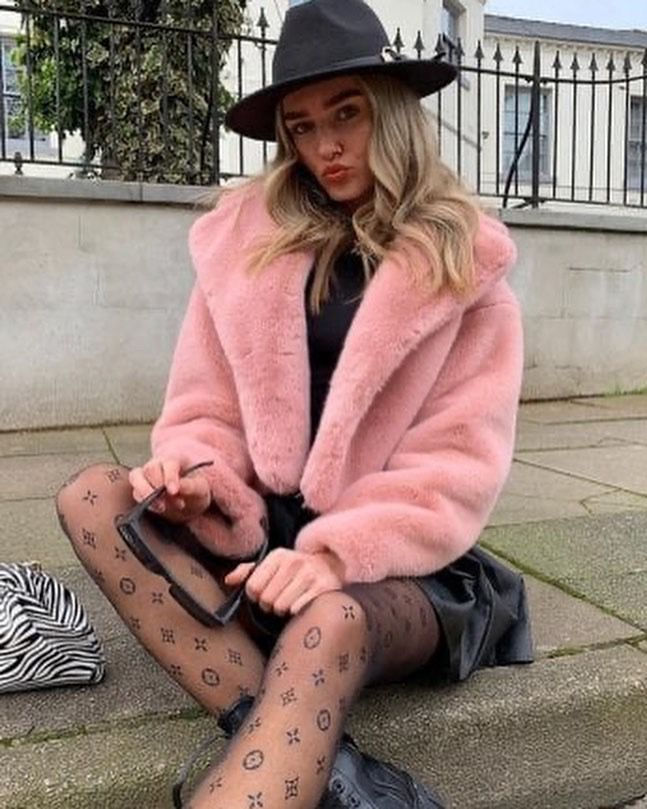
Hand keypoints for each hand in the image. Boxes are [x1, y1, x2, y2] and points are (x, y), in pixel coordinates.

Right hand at [128, 458, 210, 522]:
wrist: (189, 496)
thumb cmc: (196, 487)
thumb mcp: (201, 487)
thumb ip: (191, 486)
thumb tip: (179, 487)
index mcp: (176, 458)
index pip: (169, 463)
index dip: (170, 477)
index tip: (174, 491)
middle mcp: (158, 464)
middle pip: (150, 469)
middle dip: (159, 487)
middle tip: (172, 501)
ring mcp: (147, 474)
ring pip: (136, 477)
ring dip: (146, 493)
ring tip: (162, 507)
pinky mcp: (140, 488)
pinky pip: (135, 492)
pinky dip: (144, 501)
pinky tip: (159, 508)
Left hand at [224, 548, 343, 615]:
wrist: (330, 567)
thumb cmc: (294, 571)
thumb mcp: (272, 566)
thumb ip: (248, 572)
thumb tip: (229, 580)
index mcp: (278, 556)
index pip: (252, 587)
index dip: (255, 596)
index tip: (263, 594)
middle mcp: (294, 562)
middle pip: (266, 599)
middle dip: (269, 605)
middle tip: (278, 600)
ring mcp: (310, 574)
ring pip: (281, 607)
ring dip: (283, 610)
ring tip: (290, 603)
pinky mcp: (324, 588)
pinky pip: (298, 610)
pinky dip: (297, 612)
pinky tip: (301, 605)